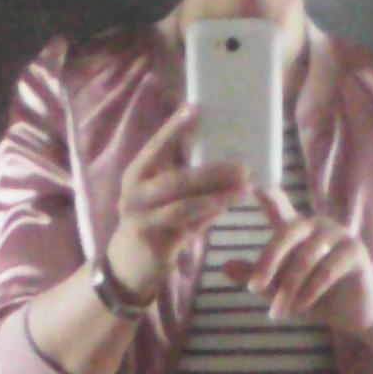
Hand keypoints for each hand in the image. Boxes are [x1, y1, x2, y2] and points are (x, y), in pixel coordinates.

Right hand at [107, 105, 251, 303]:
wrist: (129, 265)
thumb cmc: (154, 224)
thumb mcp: (163, 197)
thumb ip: (185, 181)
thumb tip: (223, 159)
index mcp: (137, 173)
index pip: (156, 146)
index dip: (174, 127)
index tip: (195, 108)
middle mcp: (134, 192)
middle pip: (177, 179)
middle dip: (212, 172)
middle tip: (243, 166)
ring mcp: (139, 217)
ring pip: (183, 204)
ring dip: (217, 197)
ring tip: (243, 189)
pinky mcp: (151, 239)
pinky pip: (184, 226)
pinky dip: (207, 216)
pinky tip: (226, 207)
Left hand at [221, 188, 372, 339]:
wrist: (355, 314)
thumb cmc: (316, 297)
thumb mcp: (280, 289)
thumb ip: (256, 276)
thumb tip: (223, 266)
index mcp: (297, 228)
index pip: (277, 203)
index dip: (263, 190)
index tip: (247, 181)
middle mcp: (317, 225)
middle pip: (287, 233)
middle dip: (268, 262)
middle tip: (253, 289)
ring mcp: (339, 235)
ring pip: (306, 258)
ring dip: (289, 287)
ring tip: (278, 312)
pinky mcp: (355, 252)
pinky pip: (327, 270)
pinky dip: (311, 291)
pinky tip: (301, 307)